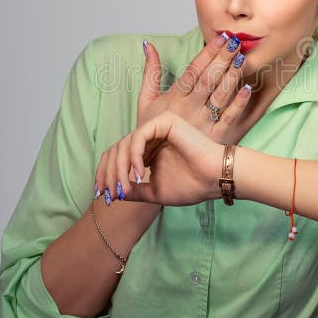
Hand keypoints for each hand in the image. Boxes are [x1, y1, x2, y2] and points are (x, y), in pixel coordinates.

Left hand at [94, 111, 220, 205]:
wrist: (215, 179)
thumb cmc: (192, 185)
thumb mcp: (154, 192)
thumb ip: (134, 190)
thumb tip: (113, 193)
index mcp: (148, 151)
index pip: (117, 157)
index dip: (105, 175)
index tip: (102, 195)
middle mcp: (150, 137)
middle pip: (116, 150)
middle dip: (109, 173)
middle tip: (110, 193)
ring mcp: (157, 128)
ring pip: (124, 144)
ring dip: (120, 168)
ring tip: (126, 187)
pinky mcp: (164, 122)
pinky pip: (139, 136)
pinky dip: (134, 156)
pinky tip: (139, 173)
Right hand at [138, 34, 251, 144]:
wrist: (156, 163)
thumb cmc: (152, 128)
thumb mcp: (146, 100)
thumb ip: (150, 72)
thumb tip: (150, 46)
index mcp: (174, 97)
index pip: (194, 70)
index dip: (208, 53)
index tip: (221, 38)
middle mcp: (189, 108)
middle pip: (209, 79)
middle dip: (223, 58)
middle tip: (236, 42)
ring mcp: (203, 123)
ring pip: (220, 95)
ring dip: (232, 76)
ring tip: (242, 58)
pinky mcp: (214, 137)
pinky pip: (229, 118)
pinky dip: (239, 103)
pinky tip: (248, 88)